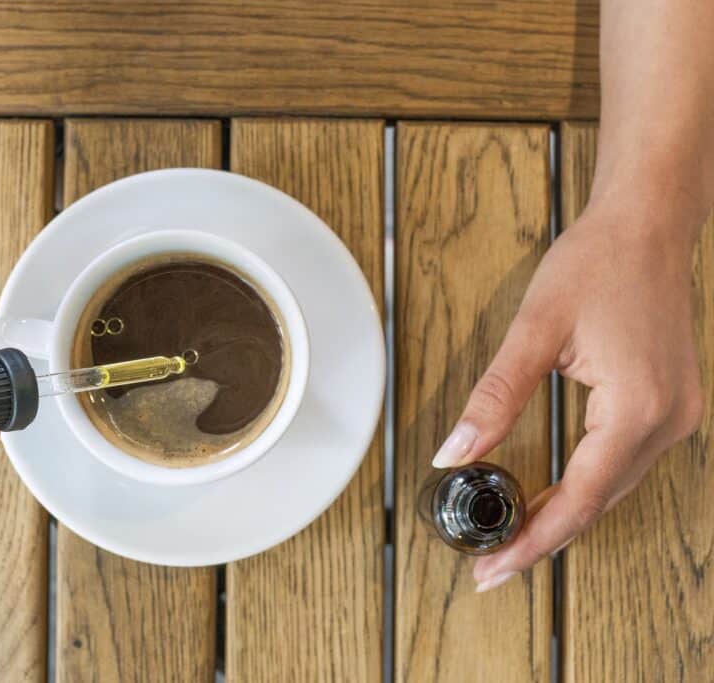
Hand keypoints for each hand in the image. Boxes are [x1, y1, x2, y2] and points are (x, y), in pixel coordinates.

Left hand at [430, 200, 703, 591]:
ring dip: (561, 514)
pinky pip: (621, 463)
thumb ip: (493, 398)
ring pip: (611, 489)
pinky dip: (584, 485)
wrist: (646, 226)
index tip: (490, 570)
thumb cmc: (596, 265)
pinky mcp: (669, 405)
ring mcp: (675, 416)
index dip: (530, 542)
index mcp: (637, 410)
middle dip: (541, 538)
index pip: (576, 500)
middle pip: (596, 504)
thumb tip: (453, 452)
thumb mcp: (534, 331)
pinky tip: (550, 495)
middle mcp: (667, 423)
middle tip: (489, 565)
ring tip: (510, 538)